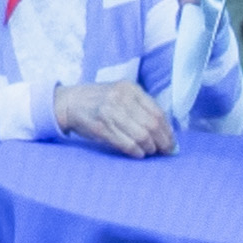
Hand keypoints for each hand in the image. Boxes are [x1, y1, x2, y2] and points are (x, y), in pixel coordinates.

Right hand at [51, 79, 177, 155]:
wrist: (70, 102)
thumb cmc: (99, 100)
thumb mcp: (121, 94)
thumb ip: (141, 107)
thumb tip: (164, 130)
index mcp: (130, 89)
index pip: (157, 112)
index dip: (168, 130)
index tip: (172, 141)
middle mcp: (121, 99)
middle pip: (152, 125)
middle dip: (163, 141)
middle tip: (167, 151)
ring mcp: (110, 113)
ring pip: (141, 136)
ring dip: (150, 148)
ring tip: (150, 152)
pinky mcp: (101, 128)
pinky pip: (126, 143)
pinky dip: (136, 152)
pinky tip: (139, 154)